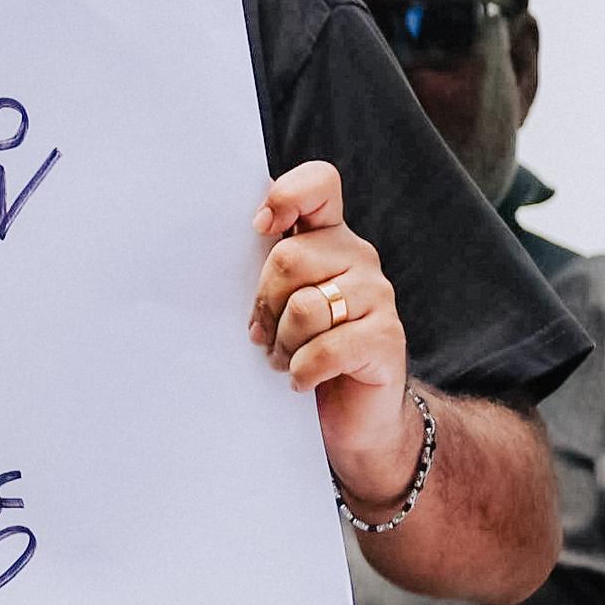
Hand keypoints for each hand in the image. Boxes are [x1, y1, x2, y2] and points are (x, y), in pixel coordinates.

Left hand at [249, 162, 421, 504]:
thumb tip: (218, 259)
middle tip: (264, 337)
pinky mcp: (387, 338)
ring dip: (282, 346)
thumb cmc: (305, 355)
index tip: (260, 228)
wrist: (355, 419)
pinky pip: (326, 349)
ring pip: (305, 308)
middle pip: (290, 258)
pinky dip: (302, 372)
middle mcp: (358, 257)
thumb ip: (266, 275)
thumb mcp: (280, 307)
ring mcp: (378, 296)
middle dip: (265, 306)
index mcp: (329, 239)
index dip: (287, 196)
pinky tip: (303, 381)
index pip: (320, 185)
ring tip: (285, 360)